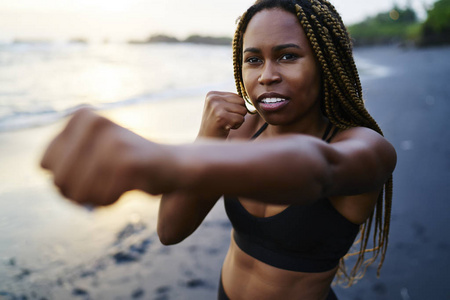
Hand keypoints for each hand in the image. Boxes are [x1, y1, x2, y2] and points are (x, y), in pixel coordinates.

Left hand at [40, 109, 169, 205]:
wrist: (174, 165)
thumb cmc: (128, 163)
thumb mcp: (90, 150)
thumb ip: (61, 157)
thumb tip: (43, 166)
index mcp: (83, 116)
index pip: (44, 163)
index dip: (66, 177)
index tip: (92, 171)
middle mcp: (95, 123)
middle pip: (58, 180)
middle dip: (78, 192)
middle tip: (104, 182)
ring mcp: (112, 142)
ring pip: (78, 192)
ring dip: (96, 197)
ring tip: (116, 183)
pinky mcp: (128, 163)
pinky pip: (101, 198)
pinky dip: (111, 200)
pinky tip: (128, 186)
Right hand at [197, 91, 246, 138]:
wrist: (207, 141)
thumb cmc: (216, 125)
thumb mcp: (219, 108)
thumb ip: (230, 100)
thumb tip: (249, 95)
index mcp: (212, 94)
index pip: (237, 96)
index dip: (235, 108)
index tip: (223, 115)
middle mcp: (213, 98)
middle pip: (241, 102)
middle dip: (238, 113)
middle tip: (226, 120)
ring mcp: (216, 107)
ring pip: (243, 110)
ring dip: (237, 120)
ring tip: (226, 124)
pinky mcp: (221, 117)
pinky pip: (241, 119)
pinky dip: (237, 126)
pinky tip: (226, 128)